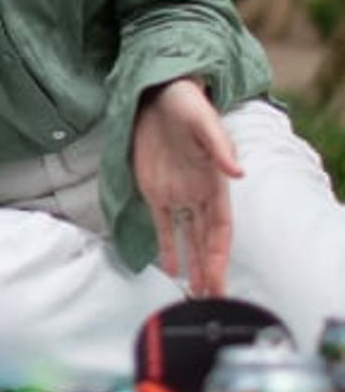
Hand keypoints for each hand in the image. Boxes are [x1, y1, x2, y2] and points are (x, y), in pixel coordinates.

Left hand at [130, 78, 242, 296]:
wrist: (156, 93)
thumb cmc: (187, 105)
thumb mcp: (204, 122)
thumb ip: (220, 147)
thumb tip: (238, 172)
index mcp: (214, 183)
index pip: (221, 228)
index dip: (220, 254)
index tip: (219, 278)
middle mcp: (197, 193)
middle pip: (206, 239)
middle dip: (209, 269)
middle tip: (210, 298)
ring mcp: (175, 192)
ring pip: (186, 236)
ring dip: (191, 263)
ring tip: (195, 291)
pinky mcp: (152, 188)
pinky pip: (161, 223)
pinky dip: (166, 245)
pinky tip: (169, 267)